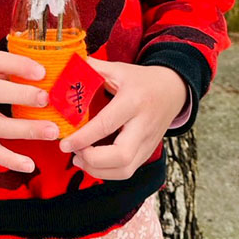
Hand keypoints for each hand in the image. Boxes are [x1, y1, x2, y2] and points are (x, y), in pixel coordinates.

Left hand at [58, 60, 186, 179]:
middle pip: (121, 156)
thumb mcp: (119, 69)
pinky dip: (107, 172)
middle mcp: (143, 125)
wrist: (173, 90)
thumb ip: (92, 68)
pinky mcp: (148, 153)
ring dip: (98, 171)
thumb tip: (68, 66)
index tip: (65, 144)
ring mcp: (148, 142)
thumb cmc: (143, 80)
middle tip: (73, 152)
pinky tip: (92, 162)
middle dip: (92, 161)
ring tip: (79, 159)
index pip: (106, 125)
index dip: (83, 138)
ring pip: (125, 170)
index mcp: (133, 101)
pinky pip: (127, 171)